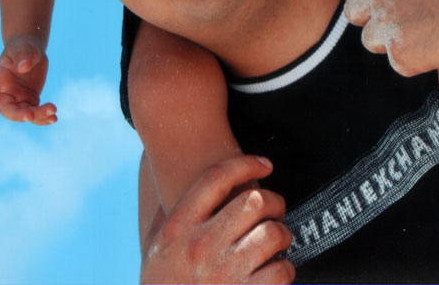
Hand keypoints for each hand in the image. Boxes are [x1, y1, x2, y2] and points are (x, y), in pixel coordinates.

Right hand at [0, 35, 57, 123]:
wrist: (30, 52)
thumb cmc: (22, 47)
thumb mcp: (22, 47)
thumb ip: (22, 55)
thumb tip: (24, 66)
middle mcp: (5, 91)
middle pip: (7, 109)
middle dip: (18, 115)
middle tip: (30, 115)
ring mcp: (18, 98)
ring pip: (24, 114)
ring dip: (37, 116)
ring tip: (53, 112)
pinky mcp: (29, 101)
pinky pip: (35, 114)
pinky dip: (44, 118)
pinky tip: (53, 118)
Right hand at [140, 156, 292, 284]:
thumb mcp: (152, 249)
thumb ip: (163, 216)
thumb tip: (169, 184)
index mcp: (178, 227)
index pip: (216, 178)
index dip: (245, 164)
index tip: (264, 164)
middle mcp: (201, 246)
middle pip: (252, 201)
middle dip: (273, 201)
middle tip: (274, 209)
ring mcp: (224, 274)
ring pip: (272, 233)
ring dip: (282, 234)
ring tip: (278, 240)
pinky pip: (282, 271)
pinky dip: (286, 268)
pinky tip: (278, 270)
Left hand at [344, 0, 438, 87]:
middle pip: (355, 9)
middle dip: (373, 15)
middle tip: (403, 19)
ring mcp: (387, 23)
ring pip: (371, 39)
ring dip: (391, 40)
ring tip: (423, 36)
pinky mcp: (402, 52)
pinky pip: (397, 62)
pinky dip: (415, 61)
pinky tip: (437, 50)